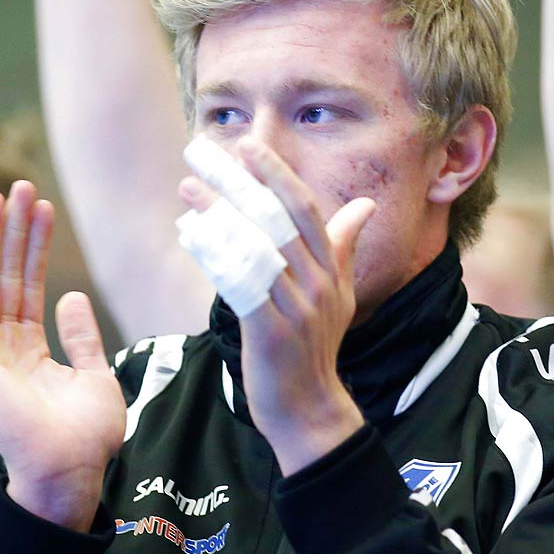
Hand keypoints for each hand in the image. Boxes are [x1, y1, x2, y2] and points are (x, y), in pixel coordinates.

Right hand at [0, 181, 123, 529]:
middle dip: (11, 232)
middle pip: (5, 277)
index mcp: (29, 353)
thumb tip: (71, 296)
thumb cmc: (85, 437)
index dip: (35, 247)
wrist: (72, 472)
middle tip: (17, 186)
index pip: (29, 287)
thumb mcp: (94, 375)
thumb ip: (81, 337)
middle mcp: (3, 349)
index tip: (42, 208)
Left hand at [180, 139, 375, 473]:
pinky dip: (215, 255)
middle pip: (276, 219)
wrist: (308, 409)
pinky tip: (190, 234)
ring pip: (254, 246)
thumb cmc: (315, 347)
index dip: (276, 174)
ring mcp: (296, 308)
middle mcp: (318, 283)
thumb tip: (365, 206)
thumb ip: (342, 245)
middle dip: (239, 181)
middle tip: (205, 152)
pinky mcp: (270, 332)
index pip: (304, 209)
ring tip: (188, 187)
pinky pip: (240, 283)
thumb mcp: (338, 293)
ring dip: (217, 213)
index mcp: (330, 269)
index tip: (248, 143)